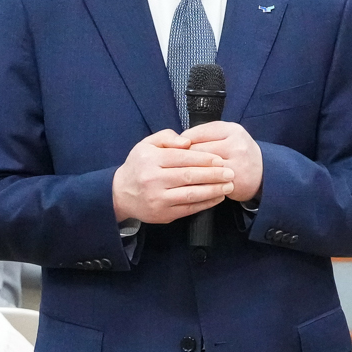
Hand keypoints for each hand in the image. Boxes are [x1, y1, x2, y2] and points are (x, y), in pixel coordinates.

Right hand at [111, 129, 234, 224]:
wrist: (121, 193)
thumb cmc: (139, 165)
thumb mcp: (146, 144)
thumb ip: (167, 137)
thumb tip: (187, 141)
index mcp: (151, 160)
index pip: (182, 158)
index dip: (204, 159)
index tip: (220, 159)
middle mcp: (153, 180)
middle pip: (189, 176)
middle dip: (213, 175)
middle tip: (230, 172)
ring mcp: (158, 199)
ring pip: (191, 194)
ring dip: (213, 190)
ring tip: (228, 185)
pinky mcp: (162, 214)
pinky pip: (188, 209)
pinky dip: (205, 203)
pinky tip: (217, 197)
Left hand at [181, 120, 263, 203]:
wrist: (263, 173)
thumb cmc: (238, 152)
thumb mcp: (227, 135)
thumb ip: (205, 134)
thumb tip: (178, 141)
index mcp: (231, 130)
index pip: (195, 134)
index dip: (182, 144)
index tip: (178, 150)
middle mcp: (236, 145)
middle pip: (197, 151)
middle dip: (184, 159)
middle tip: (177, 165)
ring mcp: (237, 164)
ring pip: (201, 168)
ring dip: (189, 172)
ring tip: (184, 175)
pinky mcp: (234, 182)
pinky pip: (209, 183)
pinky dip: (199, 184)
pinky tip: (194, 185)